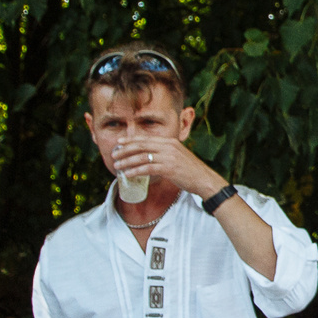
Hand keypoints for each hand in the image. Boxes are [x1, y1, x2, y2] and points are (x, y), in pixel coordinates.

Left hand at [110, 134, 225, 200]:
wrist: (204, 179)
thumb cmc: (190, 170)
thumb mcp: (178, 156)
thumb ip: (165, 153)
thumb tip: (150, 157)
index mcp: (170, 141)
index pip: (146, 139)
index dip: (131, 140)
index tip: (119, 142)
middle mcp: (168, 146)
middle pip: (141, 145)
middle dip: (125, 149)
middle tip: (114, 154)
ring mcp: (168, 157)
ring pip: (142, 157)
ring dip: (127, 161)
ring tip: (117, 166)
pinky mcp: (168, 168)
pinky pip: (147, 168)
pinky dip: (135, 171)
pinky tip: (127, 175)